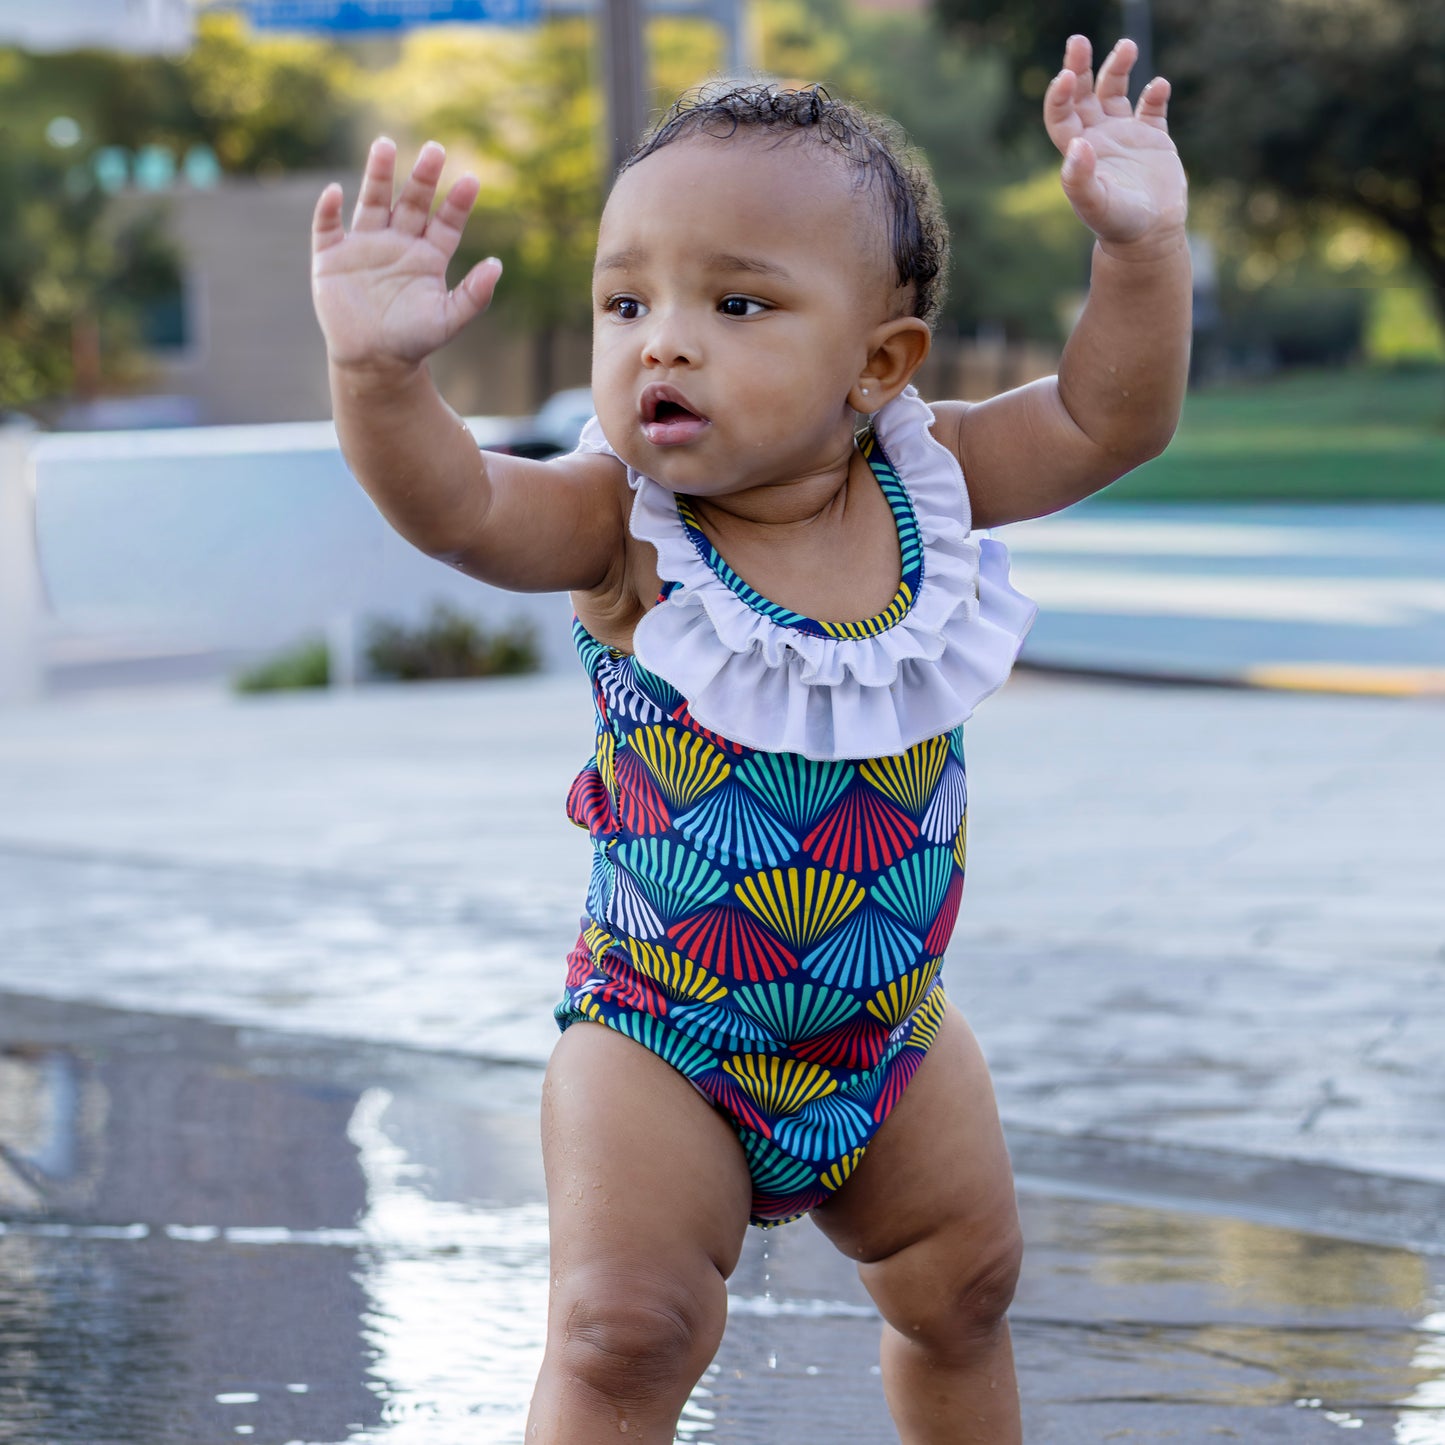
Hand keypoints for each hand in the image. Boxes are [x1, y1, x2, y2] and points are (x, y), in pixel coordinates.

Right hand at [311, 138, 501, 373]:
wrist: (374, 362)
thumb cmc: (413, 341)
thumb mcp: (448, 320)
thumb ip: (474, 296)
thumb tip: (498, 265)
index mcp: (427, 256)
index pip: (445, 222)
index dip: (457, 203)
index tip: (472, 181)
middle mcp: (397, 243)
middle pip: (411, 202)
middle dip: (422, 177)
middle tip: (436, 150)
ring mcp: (364, 246)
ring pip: (372, 202)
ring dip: (378, 174)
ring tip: (386, 145)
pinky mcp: (331, 257)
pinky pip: (328, 227)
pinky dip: (329, 209)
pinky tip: (336, 192)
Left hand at [1044, 36, 1187, 253]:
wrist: (1149, 238)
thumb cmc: (1117, 224)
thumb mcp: (1096, 204)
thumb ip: (1080, 179)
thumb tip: (1078, 145)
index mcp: (1079, 151)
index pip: (1061, 115)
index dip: (1059, 95)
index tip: (1064, 76)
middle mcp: (1098, 137)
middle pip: (1082, 94)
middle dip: (1078, 67)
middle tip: (1078, 41)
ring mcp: (1126, 136)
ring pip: (1115, 92)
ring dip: (1117, 68)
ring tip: (1126, 46)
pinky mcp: (1154, 139)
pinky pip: (1152, 108)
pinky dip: (1155, 94)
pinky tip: (1157, 87)